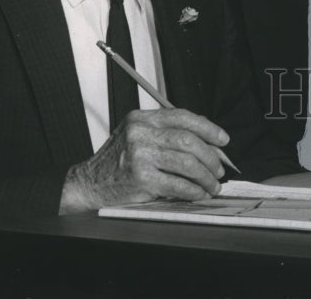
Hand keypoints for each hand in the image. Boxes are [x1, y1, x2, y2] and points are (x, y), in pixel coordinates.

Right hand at [59, 109, 230, 212]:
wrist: (87, 184)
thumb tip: (209, 145)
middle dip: (211, 156)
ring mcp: (140, 156)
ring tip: (213, 184)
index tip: (223, 139)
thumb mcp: (136, 136)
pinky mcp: (141, 179)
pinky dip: (193, 191)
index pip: (183, 116)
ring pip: (187, 163)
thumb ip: (166, 135)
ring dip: (206, 176)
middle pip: (189, 140)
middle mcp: (140, 133)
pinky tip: (199, 194)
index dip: (208, 127)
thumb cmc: (117, 161)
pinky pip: (178, 184)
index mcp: (142, 118)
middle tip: (220, 168)